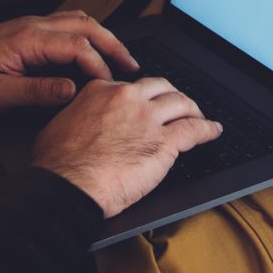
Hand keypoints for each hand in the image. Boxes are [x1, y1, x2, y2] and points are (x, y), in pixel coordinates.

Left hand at [0, 10, 139, 112]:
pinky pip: (67, 26)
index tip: (109, 88)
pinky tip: (94, 55)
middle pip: (86, 25)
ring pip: (79, 21)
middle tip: (133, 67)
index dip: (99, 67)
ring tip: (120, 60)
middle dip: (113, 44)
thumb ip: (35, 92)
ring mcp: (31, 24)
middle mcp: (33, 25)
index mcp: (27, 38)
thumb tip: (72, 90)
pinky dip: (88, 37)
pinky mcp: (29, 31)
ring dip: (102, 37)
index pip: (77, 47)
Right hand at [30, 77, 220, 217]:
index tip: (144, 104)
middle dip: (172, 95)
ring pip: (181, 103)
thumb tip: (85, 123)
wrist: (68, 185)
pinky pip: (194, 129)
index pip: (130, 87)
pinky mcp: (164, 142)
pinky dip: (207, 129)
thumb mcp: (62, 124)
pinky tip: (213, 131)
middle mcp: (127, 99)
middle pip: (161, 87)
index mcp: (101, 92)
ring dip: (193, 110)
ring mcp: (147, 118)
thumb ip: (81, 115)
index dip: (142, 96)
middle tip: (178, 106)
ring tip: (199, 117)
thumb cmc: (58, 164)